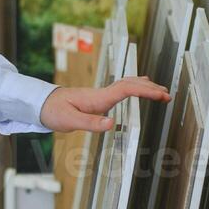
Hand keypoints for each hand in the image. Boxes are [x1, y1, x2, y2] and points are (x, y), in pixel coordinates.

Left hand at [40, 76, 170, 132]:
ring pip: (126, 84)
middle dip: (150, 88)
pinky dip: (133, 88)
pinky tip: (135, 90)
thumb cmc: (53, 112)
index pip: (127, 89)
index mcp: (98, 98)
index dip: (146, 91)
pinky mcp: (96, 98)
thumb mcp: (69, 121)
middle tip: (168, 95)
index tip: (162, 95)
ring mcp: (99, 94)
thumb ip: (90, 123)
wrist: (40, 104)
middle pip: (131, 84)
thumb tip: (112, 124)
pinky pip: (120, 89)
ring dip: (143, 86)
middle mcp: (101, 93)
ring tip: (159, 91)